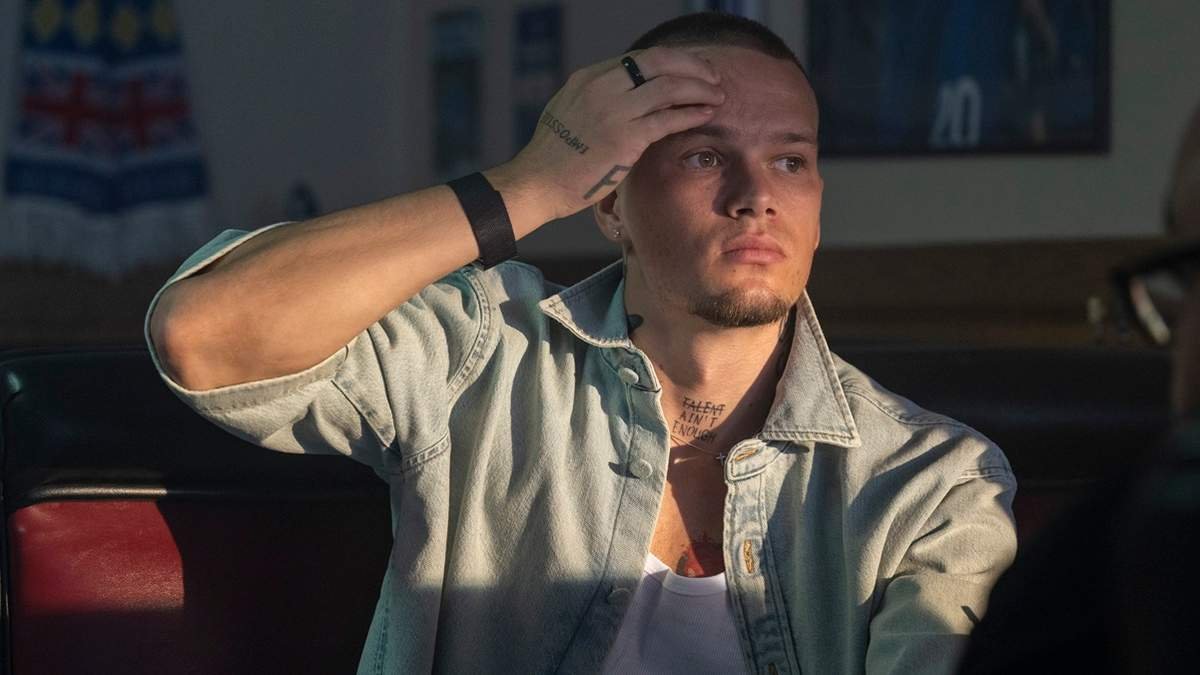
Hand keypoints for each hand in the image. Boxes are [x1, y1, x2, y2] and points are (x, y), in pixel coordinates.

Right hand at [493, 47, 725, 221]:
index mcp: (589, 78)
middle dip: (693, 66)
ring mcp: (613, 112)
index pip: (641, 58)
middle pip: (660, 62)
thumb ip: (595, 98)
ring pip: (669, 87)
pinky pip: (667, 119)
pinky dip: (692, 114)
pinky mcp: (624, 139)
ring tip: (718, 96)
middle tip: (713, 77)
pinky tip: (706, 115)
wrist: (538, 183)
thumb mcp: (568, 111)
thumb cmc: (554, 156)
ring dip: (700, 89)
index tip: (693, 68)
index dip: (674, 60)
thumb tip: (625, 94)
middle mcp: (602, 87)